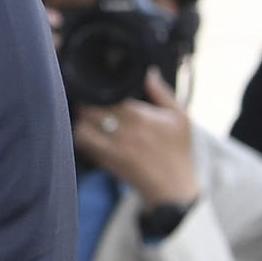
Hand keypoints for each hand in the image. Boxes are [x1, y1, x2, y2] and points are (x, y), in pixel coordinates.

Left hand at [72, 70, 199, 207]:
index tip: (98, 85)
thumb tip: (148, 72)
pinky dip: (81, 135)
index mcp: (140, 116)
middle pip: (89, 108)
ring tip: (88, 116)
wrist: (173, 188)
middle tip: (89, 99)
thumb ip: (161, 93)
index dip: (98, 88)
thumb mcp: (179, 118)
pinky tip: (88, 132)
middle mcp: (123, 130)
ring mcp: (111, 146)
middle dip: (87, 101)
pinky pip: (82, 143)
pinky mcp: (105, 160)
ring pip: (81, 125)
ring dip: (81, 118)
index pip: (107, 94)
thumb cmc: (178, 151)